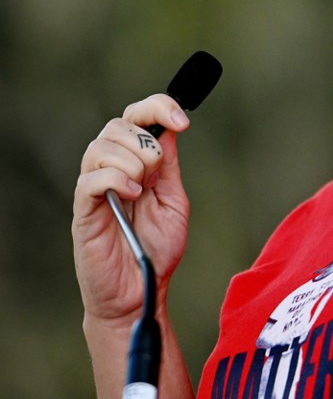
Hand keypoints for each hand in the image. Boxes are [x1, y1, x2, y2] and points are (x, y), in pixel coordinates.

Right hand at [73, 94, 191, 327]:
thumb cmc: (155, 249)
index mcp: (136, 163)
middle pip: (119, 124)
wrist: (140, 290)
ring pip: (102, 145)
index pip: (138, 116)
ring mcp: (95, 188)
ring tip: (142, 192)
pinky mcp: (84, 210)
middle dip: (147, 144)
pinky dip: (116, 179)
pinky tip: (132, 196)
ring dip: (133, 162)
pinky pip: (91, 178)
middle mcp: (112, 168)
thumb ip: (170, 167)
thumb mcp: (174, 201)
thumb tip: (169, 129)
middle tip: (157, 176)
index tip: (183, 121)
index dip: (159, 107)